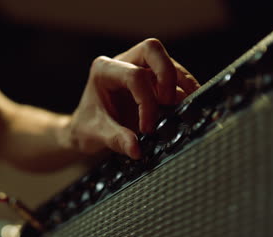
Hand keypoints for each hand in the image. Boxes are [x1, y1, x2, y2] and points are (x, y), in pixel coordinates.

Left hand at [66, 38, 199, 159]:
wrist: (87, 129)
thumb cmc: (87, 127)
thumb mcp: (96, 135)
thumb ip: (116, 140)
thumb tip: (136, 149)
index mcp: (104, 70)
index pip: (134, 76)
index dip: (146, 102)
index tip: (147, 128)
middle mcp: (122, 62)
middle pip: (153, 50)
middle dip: (167, 75)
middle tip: (169, 104)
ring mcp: (139, 67)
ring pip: (168, 61)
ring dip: (180, 84)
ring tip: (183, 109)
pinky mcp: (152, 79)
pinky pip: (174, 77)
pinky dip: (184, 91)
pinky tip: (185, 108)